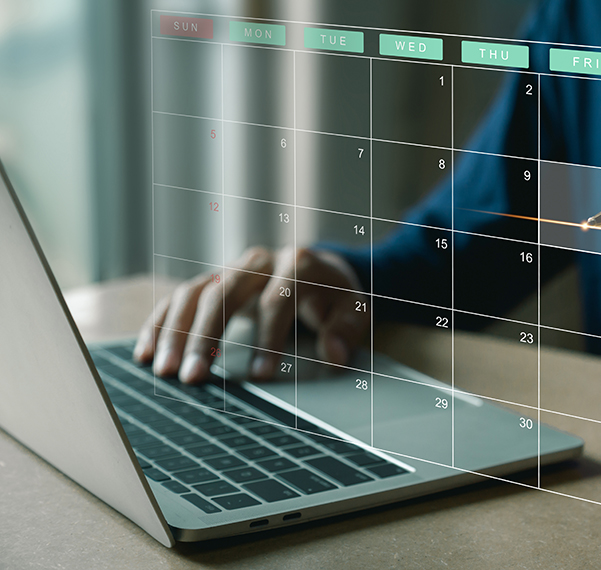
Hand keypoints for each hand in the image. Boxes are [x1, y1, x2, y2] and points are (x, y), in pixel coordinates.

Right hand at [133, 247, 367, 383]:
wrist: (320, 272)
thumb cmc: (335, 297)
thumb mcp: (356, 310)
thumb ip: (348, 330)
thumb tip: (333, 352)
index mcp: (298, 264)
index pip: (278, 298)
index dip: (270, 337)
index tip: (261, 376)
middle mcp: (260, 261)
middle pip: (226, 292)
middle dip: (206, 336)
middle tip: (194, 378)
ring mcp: (232, 268)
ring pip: (195, 293)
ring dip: (176, 333)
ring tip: (165, 372)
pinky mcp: (212, 280)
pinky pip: (178, 298)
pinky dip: (161, 324)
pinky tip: (147, 354)